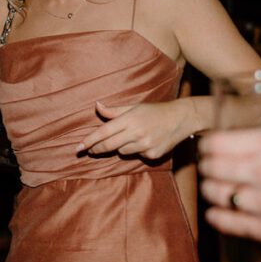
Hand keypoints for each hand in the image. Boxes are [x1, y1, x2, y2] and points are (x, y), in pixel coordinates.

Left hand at [77, 99, 193, 160]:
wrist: (181, 118)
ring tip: (131, 137)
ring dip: (120, 147)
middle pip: (108, 146)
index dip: (89, 140)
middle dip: (96, 149)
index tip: (78, 147)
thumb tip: (97, 106)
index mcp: (129, 119)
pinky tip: (146, 141)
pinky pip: (137, 155)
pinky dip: (136, 150)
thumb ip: (114, 111)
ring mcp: (145, 145)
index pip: (103, 132)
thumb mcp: (134, 107)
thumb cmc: (155, 111)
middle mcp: (136, 133)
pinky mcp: (153, 154)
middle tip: (90, 150)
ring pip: (122, 152)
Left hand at [198, 129, 260, 251]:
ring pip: (219, 195)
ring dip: (212, 191)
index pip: (220, 142)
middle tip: (206, 166)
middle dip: (207, 166)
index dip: (207, 144)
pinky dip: (220, 218)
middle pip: (214, 168)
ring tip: (211, 188)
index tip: (205, 146)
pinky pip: (234, 224)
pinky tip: (215, 214)